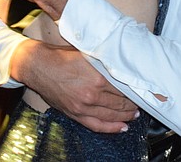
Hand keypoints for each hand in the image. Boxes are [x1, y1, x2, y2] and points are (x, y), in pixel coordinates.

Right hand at [16, 40, 139, 132]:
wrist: (38, 65)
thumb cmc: (60, 56)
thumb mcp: (86, 54)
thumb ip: (104, 61)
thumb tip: (121, 64)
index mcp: (97, 78)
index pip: (124, 88)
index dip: (135, 90)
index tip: (143, 89)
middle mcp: (91, 94)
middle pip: (120, 103)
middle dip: (133, 103)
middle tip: (141, 102)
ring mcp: (82, 107)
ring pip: (111, 116)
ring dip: (125, 116)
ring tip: (134, 114)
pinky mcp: (75, 113)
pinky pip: (96, 125)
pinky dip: (111, 128)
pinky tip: (122, 127)